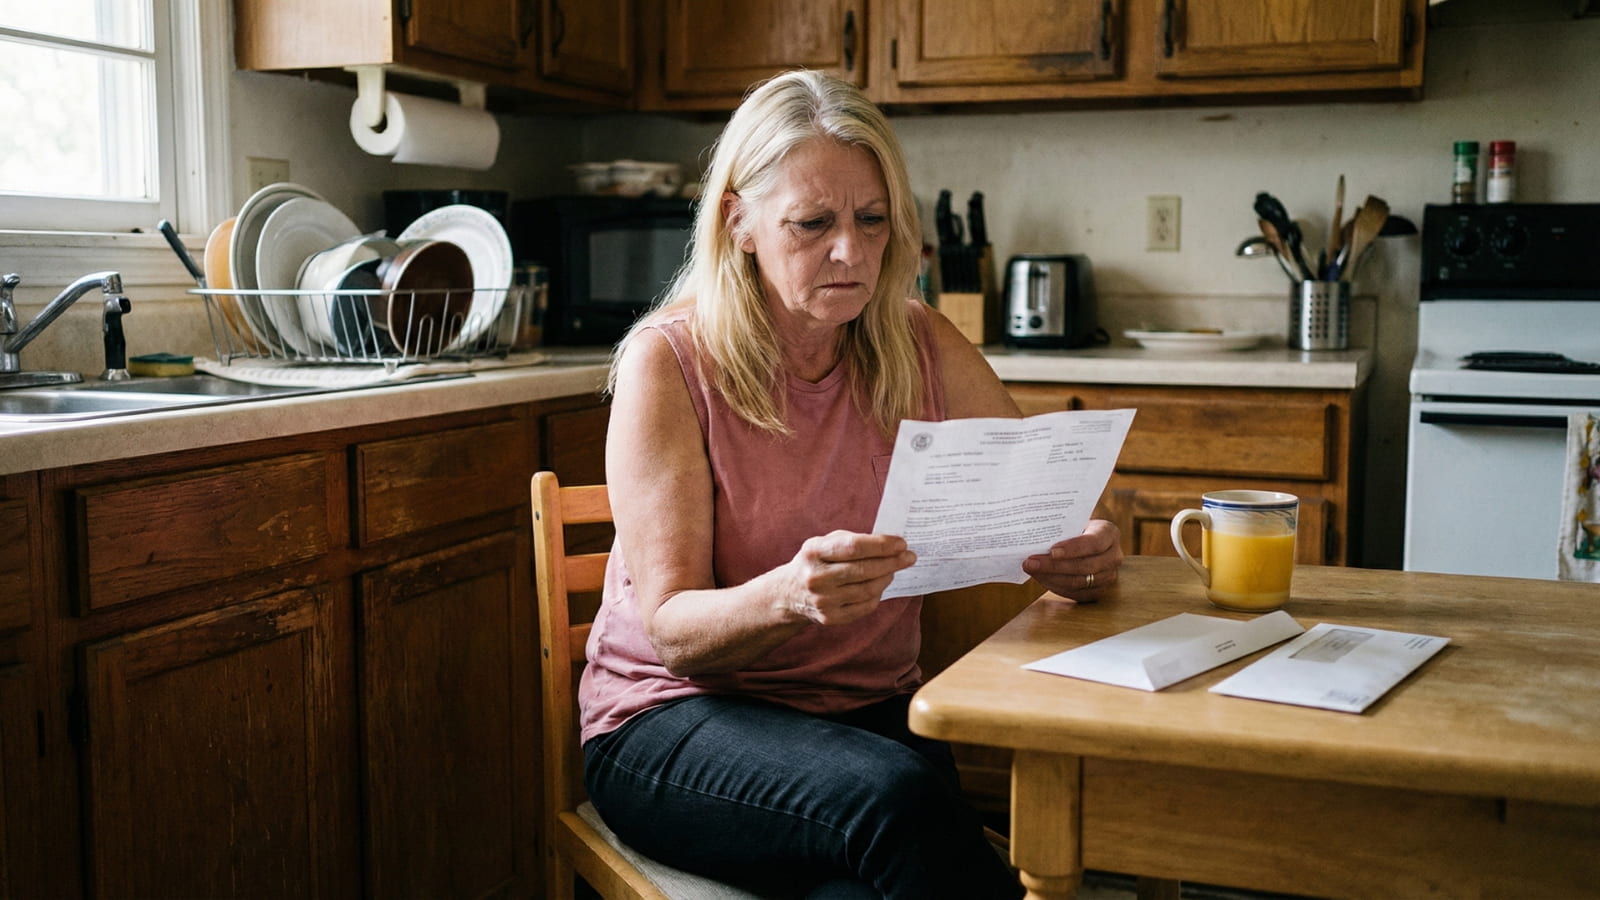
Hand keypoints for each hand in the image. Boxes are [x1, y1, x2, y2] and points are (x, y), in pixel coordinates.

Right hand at [776, 531, 916, 624]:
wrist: (788, 594)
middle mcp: (816, 578)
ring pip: (867, 590)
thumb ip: (850, 541)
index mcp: (814, 552)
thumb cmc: (815, 562)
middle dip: (892, 562)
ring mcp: (823, 601)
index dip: (881, 545)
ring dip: (886, 578)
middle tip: (909, 557)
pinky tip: (880, 585)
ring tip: (894, 569)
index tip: (901, 543)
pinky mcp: (829, 618)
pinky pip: (864, 607)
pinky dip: (877, 594)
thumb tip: (889, 544)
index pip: (853, 547)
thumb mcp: (823, 543)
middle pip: (863, 570)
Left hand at [1023, 519, 1122, 600]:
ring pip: (1080, 582)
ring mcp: (1109, 575)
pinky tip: (1042, 579)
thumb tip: (1030, 536)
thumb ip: (1059, 528)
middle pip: (1086, 566)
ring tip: (1032, 570)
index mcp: (1109, 533)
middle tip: (1030, 563)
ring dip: (1052, 578)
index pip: (1093, 543)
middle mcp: (1114, 555)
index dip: (1073, 548)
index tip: (1051, 551)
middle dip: (1055, 566)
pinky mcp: (1100, 590)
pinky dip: (1058, 588)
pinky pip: (1078, 594)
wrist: (1086, 541)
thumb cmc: (1075, 528)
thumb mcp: (1073, 522)